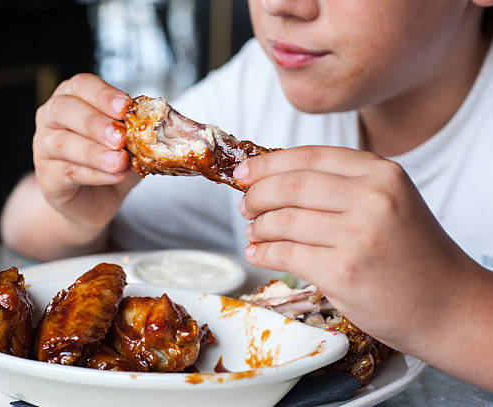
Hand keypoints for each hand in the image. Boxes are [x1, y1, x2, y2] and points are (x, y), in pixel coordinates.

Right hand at [33, 74, 139, 230]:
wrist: (94, 199)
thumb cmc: (111, 161)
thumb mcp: (130, 141)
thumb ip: (138, 131)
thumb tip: (160, 126)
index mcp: (72, 98)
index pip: (81, 85)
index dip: (103, 95)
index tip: (125, 107)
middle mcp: (51, 118)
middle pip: (64, 109)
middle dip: (95, 122)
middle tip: (120, 137)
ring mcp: (43, 147)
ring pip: (62, 143)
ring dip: (95, 152)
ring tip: (120, 161)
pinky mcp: (47, 177)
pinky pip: (68, 172)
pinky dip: (96, 174)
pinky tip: (116, 176)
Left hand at [233, 145, 477, 354]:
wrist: (447, 305)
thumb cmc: (410, 253)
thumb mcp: (388, 201)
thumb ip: (340, 185)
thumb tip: (272, 179)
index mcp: (381, 173)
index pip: (308, 157)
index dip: (267, 164)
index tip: (244, 172)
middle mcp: (373, 198)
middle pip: (290, 185)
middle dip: (257, 196)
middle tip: (245, 207)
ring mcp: (358, 236)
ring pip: (283, 221)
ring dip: (258, 228)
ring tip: (253, 234)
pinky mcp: (344, 272)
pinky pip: (286, 255)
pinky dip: (264, 254)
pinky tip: (259, 254)